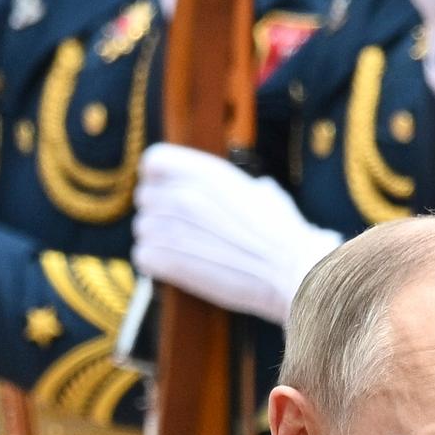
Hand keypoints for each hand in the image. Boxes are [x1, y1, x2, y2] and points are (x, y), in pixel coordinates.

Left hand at [135, 142, 340, 323]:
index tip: (166, 190)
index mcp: (207, 173)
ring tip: (184, 252)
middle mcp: (185, 195)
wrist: (293, 273)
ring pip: (141, 228)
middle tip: (181, 230)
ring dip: (157, 240)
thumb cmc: (285, 235)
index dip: (157, 176)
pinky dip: (155, 264)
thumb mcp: (265, 193)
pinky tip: (176, 269)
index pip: (153, 161)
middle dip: (158, 212)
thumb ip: (241, 186)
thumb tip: (250, 189)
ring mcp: (175, 229)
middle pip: (144, 196)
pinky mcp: (170, 261)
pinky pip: (142, 257)